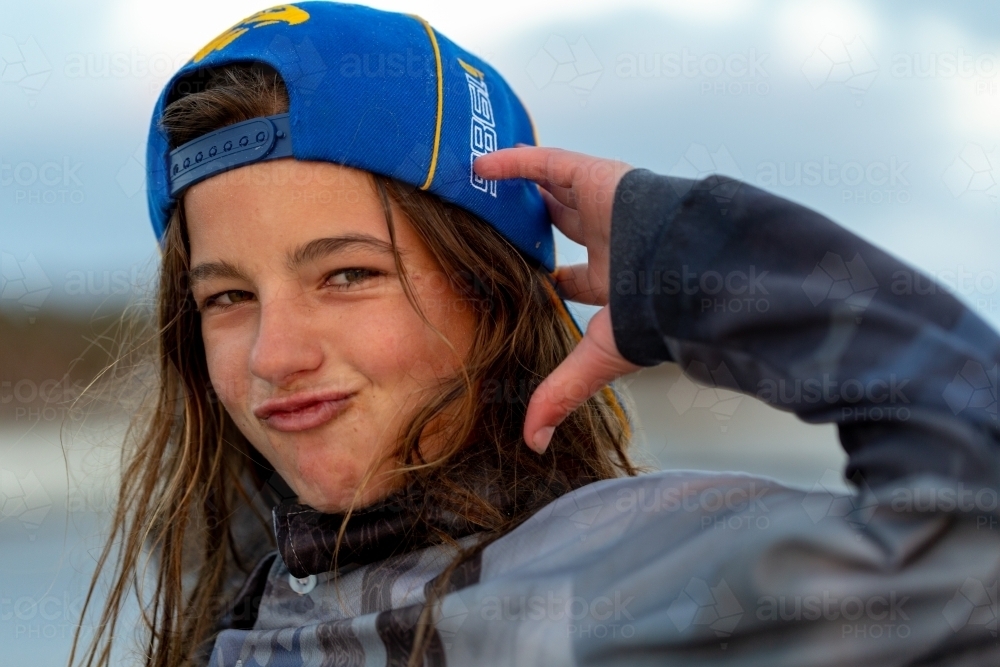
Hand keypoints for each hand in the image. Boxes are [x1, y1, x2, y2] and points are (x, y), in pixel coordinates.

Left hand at [473, 146, 642, 453]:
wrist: (689, 272)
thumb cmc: (658, 314)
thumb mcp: (598, 358)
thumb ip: (562, 393)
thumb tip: (533, 442)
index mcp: (619, 281)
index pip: (578, 280)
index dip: (550, 281)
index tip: (523, 282)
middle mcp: (615, 242)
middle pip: (569, 229)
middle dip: (538, 227)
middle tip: (501, 226)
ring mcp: (608, 208)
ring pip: (557, 191)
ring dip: (524, 191)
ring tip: (484, 186)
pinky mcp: (601, 177)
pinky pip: (550, 163)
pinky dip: (515, 162)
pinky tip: (481, 166)